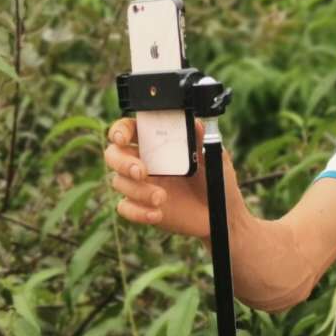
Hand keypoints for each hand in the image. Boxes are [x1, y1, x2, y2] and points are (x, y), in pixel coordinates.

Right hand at [103, 117, 243, 238]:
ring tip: (162, 198)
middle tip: (141, 172)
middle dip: (121, 162)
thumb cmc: (216, 180)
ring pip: (119, 182)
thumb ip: (202, 140)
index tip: (123, 137)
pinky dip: (137, 211)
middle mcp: (145, 161)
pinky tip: (156, 214)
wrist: (221, 214)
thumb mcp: (213, 157)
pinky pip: (125, 208)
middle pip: (113, 154)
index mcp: (158, 143)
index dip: (120, 130)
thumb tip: (195, 121)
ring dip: (138, 190)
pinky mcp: (142, 208)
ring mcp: (141, 185)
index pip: (130, 129)